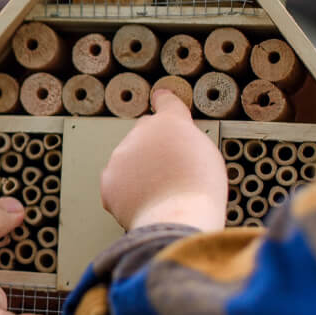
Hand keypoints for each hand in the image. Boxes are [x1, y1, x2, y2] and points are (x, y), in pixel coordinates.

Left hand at [98, 89, 226, 230]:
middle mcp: (142, 132)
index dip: (164, 102)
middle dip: (153, 149)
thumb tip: (176, 147)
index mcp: (171, 122)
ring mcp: (121, 155)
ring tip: (160, 193)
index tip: (159, 98)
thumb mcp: (207, 154)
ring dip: (139, 172)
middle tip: (169, 173)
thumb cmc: (199, 191)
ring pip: (128, 160)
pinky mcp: (108, 180)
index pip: (166, 103)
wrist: (177, 216)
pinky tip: (144, 202)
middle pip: (145, 135)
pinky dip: (126, 193)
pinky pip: (116, 183)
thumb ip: (187, 141)